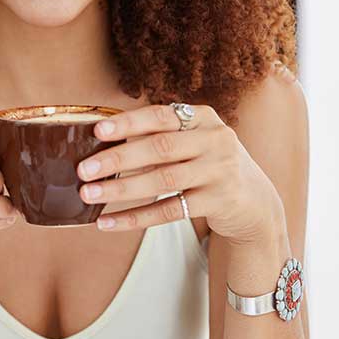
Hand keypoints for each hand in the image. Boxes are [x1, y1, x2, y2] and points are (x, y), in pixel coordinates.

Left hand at [76, 103, 283, 244]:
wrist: (254, 201)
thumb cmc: (208, 164)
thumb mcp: (194, 141)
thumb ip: (158, 137)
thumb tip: (102, 142)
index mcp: (203, 118)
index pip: (161, 116)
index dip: (128, 123)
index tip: (98, 130)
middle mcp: (216, 141)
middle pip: (159, 148)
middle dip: (117, 159)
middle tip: (84, 169)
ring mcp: (220, 172)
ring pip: (163, 181)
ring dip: (121, 189)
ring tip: (89, 194)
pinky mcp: (220, 202)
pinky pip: (170, 211)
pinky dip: (136, 217)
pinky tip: (108, 222)